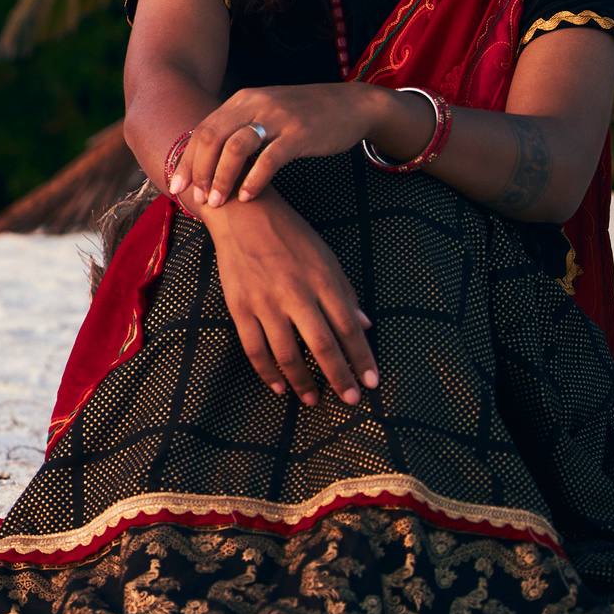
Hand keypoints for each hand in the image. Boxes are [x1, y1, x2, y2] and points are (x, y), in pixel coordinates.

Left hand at [171, 84, 428, 207]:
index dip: (187, 160)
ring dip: (222, 178)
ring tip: (218, 202)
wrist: (352, 105)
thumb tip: (209, 161)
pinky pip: (269, 159)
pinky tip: (247, 196)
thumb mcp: (266, 115)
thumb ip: (239, 131)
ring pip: (235, 148)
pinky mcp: (299, 133)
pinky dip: (254, 180)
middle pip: (212, 138)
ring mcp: (277, 117)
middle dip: (199, 171)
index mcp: (241, 100)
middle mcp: (254, 104)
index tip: (176, 186)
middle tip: (196, 199)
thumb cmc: (303, 116)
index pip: (202, 130)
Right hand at [196, 191, 380, 406]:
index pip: (348, 328)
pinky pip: (254, 347)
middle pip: (322, 345)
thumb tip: (365, 326)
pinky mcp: (240, 306)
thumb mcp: (325, 256)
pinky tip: (279, 386)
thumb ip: (345, 292)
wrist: (242, 213)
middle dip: (340, 377)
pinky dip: (267, 372)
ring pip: (287, 353)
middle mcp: (295, 293)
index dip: (362, 358)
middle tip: (351, 400)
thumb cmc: (289, 234)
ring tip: (314, 400)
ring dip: (303, 382)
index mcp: (322, 280)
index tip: (373, 382)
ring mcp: (265, 301)